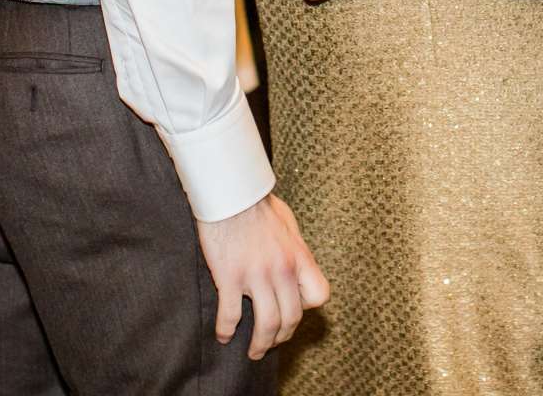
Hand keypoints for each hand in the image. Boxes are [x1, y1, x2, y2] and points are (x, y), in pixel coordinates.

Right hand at [195, 193, 329, 357]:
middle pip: (291, 318)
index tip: (293, 309)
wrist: (230, 192)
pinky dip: (227, 331)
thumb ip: (294, 246)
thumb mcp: (287, 222)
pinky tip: (223, 335)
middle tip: (270, 343)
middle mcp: (282, 270)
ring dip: (260, 344)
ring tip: (253, 351)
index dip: (307, 307)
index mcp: (299, 256)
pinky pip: (231, 316)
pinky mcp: (230, 277)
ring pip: (266, 325)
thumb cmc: (256, 203)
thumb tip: (294, 260)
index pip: (319, 295)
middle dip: (281, 337)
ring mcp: (257, 275)